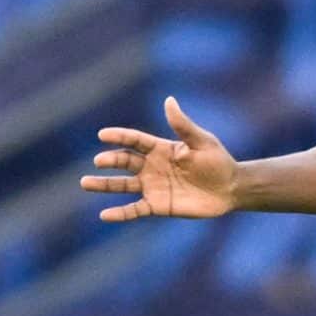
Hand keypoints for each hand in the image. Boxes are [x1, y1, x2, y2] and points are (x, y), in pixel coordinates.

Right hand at [82, 96, 239, 221]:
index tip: (102, 135)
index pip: (135, 140)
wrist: (230, 188)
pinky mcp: (157, 206)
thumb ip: (183, 125)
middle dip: (110, 161)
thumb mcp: (201, 141)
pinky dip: (120, 213)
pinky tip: (104, 214)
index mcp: (161, 148)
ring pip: (123, 185)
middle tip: (99, 161)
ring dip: (104, 185)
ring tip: (85, 183)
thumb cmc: (217, 161)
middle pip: (125, 161)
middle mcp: (152, 166)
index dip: (119, 137)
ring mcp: (153, 187)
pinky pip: (135, 210)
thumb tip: (169, 101)